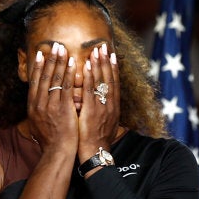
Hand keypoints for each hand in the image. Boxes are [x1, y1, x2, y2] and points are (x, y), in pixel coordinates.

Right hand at [27, 43, 78, 152]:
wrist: (57, 151)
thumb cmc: (49, 139)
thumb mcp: (37, 122)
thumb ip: (38, 109)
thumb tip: (38, 99)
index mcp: (32, 106)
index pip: (34, 82)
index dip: (37, 67)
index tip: (40, 54)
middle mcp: (39, 103)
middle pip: (44, 77)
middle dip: (49, 60)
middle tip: (53, 46)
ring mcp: (51, 105)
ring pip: (55, 79)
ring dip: (59, 62)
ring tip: (62, 49)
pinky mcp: (63, 107)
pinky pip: (66, 86)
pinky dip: (69, 74)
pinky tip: (73, 63)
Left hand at [78, 43, 119, 160]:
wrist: (96, 152)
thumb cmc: (96, 140)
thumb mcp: (104, 123)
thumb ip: (103, 110)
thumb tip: (101, 102)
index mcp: (113, 106)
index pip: (114, 83)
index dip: (112, 68)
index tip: (111, 54)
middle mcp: (110, 104)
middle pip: (109, 78)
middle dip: (106, 61)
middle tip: (103, 46)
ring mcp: (102, 106)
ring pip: (101, 81)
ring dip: (98, 64)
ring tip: (96, 50)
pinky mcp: (92, 110)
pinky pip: (90, 89)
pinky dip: (89, 76)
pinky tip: (85, 66)